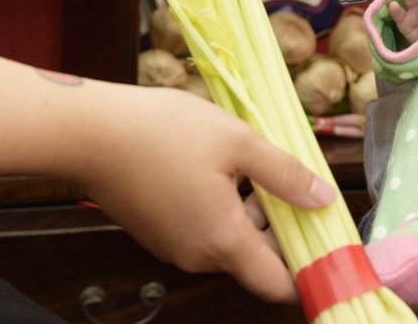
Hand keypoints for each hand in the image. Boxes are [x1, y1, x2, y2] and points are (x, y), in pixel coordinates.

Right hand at [77, 85, 336, 303]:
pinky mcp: (156, 231)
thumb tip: (324, 200)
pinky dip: (221, 210)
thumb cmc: (164, 132)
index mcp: (223, 241)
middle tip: (294, 185)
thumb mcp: (238, 141)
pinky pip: (202, 231)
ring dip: (250, 214)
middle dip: (280, 228)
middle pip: (255, 260)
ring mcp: (172, 246)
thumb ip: (285, 175)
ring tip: (253, 166)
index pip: (277, 285)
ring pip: (228, 242)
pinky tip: (220, 169)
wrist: (89, 132)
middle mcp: (197, 255)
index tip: (327, 246)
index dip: (308, 272)